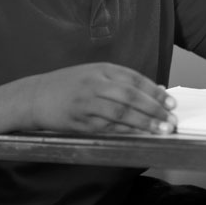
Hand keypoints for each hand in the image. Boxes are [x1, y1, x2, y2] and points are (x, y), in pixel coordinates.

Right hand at [29, 63, 175, 134]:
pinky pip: (107, 127)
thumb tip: (155, 91)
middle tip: (171, 120)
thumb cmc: (68, 85)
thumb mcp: (94, 73)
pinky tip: (138, 135)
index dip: (155, 92)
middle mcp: (95, 84)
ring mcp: (86, 103)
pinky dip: (125, 131)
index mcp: (102, 69)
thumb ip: (122, 81)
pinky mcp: (79, 121)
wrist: (34, 96)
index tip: (171, 103)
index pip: (135, 79)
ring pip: (121, 113)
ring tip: (161, 130)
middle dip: (154, 109)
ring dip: (144, 123)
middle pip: (131, 96)